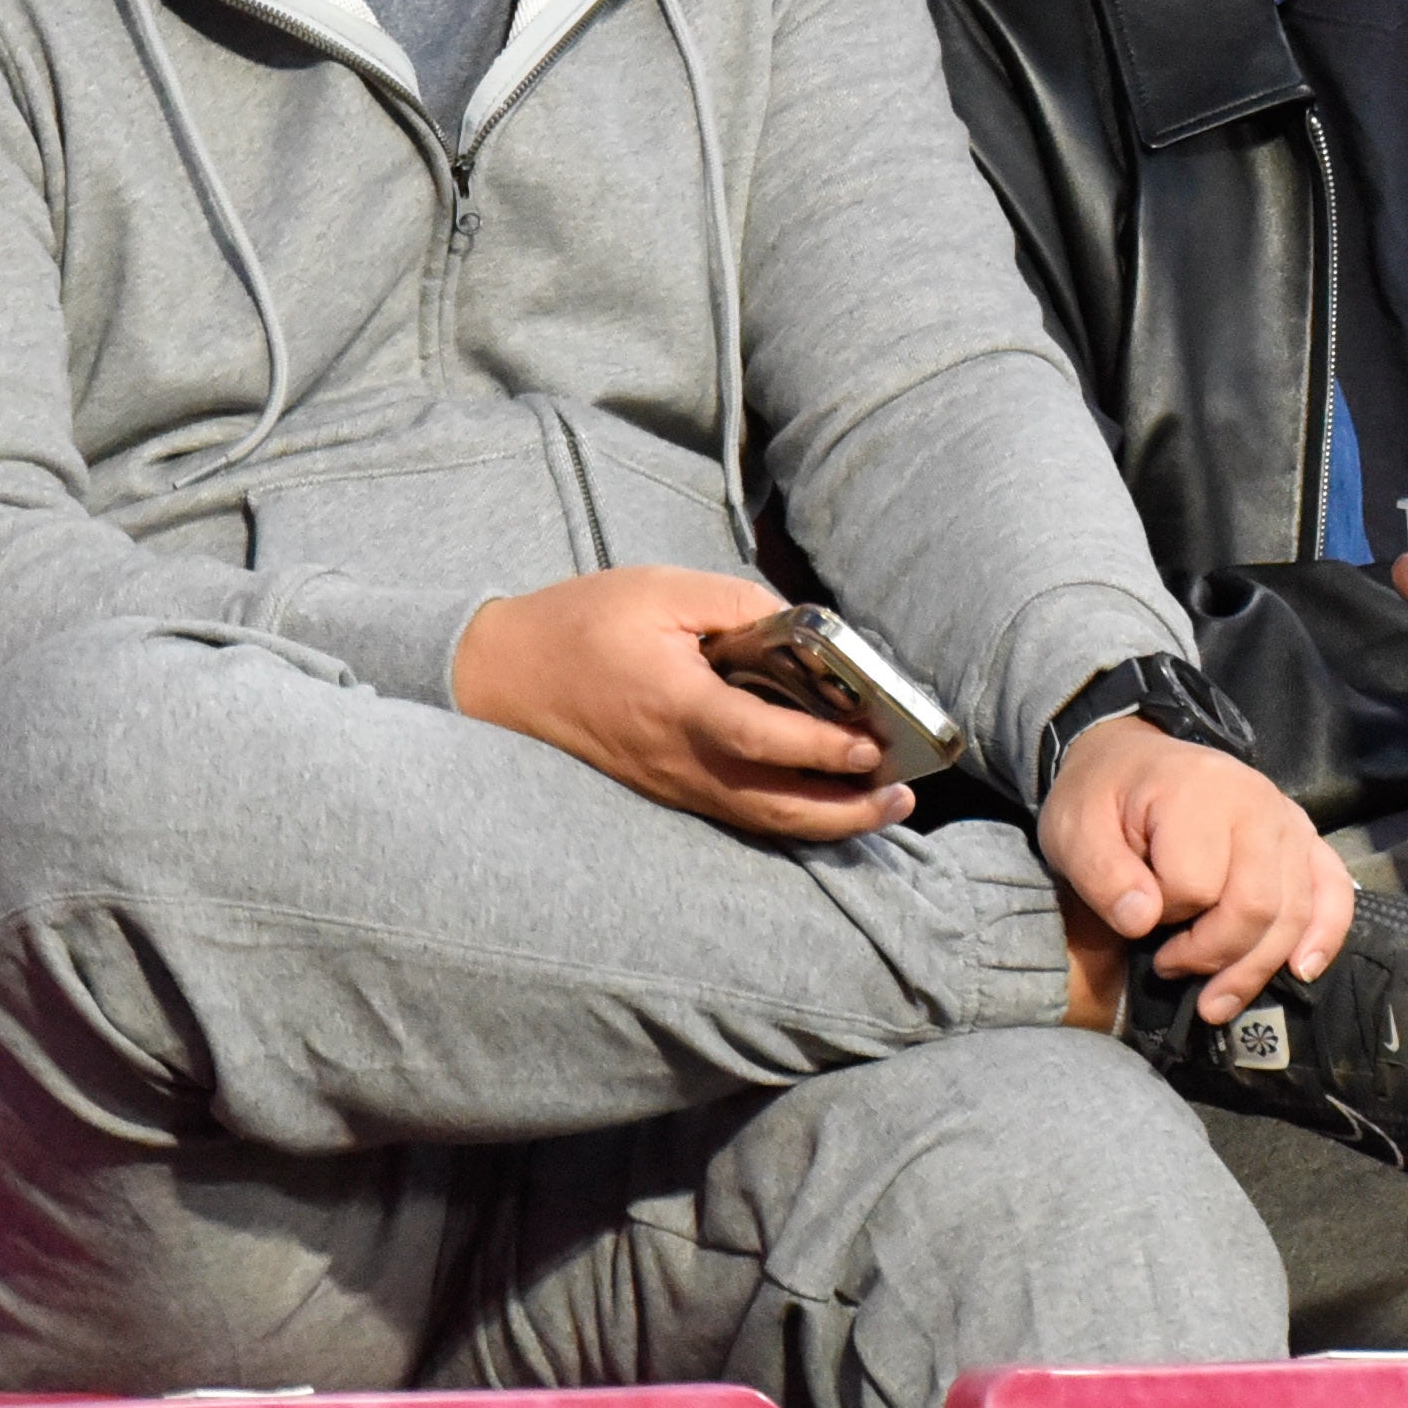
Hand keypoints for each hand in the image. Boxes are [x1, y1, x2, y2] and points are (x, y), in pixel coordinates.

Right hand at [450, 565, 907, 841]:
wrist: (503, 674)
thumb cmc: (584, 623)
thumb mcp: (665, 589)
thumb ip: (743, 605)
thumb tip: (807, 630)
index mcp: (676, 706)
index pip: (758, 736)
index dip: (819, 745)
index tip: (872, 744)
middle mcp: (677, 760)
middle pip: (771, 804)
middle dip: (844, 809)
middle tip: (904, 793)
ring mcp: (671, 783)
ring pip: (759, 817)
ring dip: (826, 819)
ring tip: (884, 804)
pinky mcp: (667, 788)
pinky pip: (738, 811)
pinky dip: (789, 813)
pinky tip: (828, 802)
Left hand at [1042, 712, 1360, 1026]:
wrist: (1133, 760)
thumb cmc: (1101, 797)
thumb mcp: (1075, 830)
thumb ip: (1103, 876)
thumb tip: (1143, 922)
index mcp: (1197, 793)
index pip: (1194, 885)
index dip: (1162, 918)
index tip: (1136, 919)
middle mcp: (1257, 802)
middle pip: (1256, 906)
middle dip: (1213, 957)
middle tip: (1168, 968)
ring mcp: (1288, 819)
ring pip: (1295, 912)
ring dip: (1256, 967)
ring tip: (1216, 1002)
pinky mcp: (1304, 836)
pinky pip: (1334, 888)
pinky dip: (1325, 934)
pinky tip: (1301, 969)